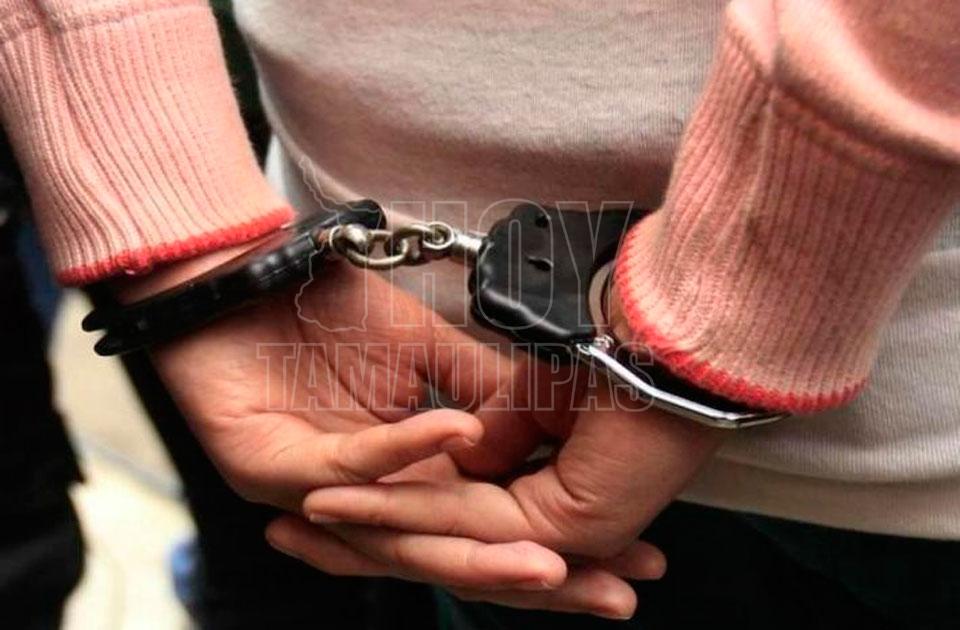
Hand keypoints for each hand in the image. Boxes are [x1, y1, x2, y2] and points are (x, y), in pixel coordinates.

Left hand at [138, 251, 664, 614]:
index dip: (556, 548)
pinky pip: (354, 463)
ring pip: (405, 535)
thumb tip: (544, 437)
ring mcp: (317, 496)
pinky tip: (467, 432)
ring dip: (481, 542)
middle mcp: (363, 506)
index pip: (488, 531)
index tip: (633, 562)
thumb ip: (484, 395)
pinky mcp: (278, 467)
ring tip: (551, 557)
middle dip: (534, 578)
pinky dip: (411, 446)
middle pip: (456, 554)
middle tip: (610, 594)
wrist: (244, 279)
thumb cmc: (329, 318)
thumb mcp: (430, 354)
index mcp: (404, 483)